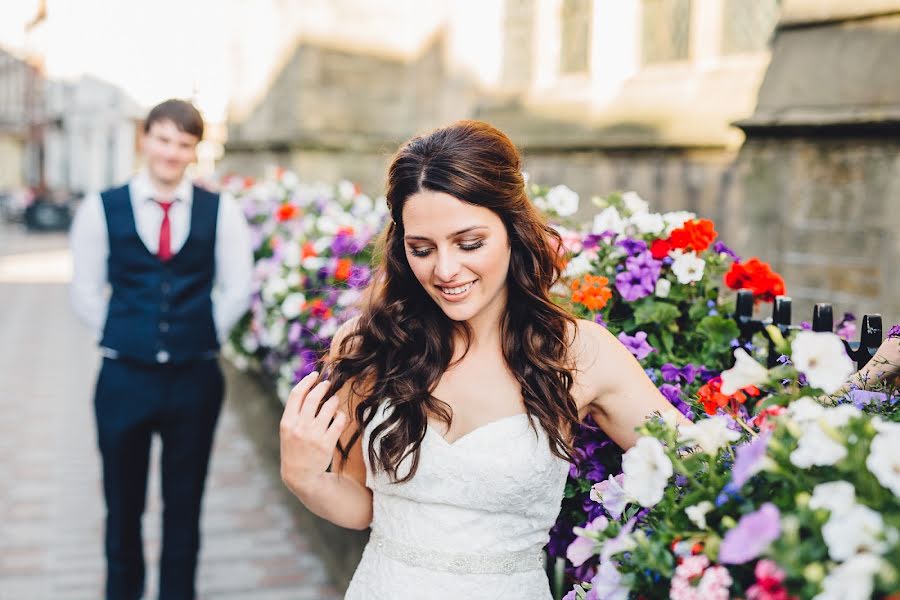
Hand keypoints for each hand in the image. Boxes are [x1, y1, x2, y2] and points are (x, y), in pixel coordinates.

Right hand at [279, 371, 348, 494]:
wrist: (300, 475)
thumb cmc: (294, 448)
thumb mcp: (287, 430)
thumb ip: (295, 412)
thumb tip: (309, 388)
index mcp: (287, 422)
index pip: (296, 394)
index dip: (306, 381)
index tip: (314, 375)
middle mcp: (300, 427)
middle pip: (313, 398)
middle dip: (322, 387)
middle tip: (327, 383)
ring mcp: (314, 436)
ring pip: (328, 408)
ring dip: (333, 400)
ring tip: (334, 400)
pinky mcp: (327, 444)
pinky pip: (338, 422)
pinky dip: (340, 415)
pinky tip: (338, 415)